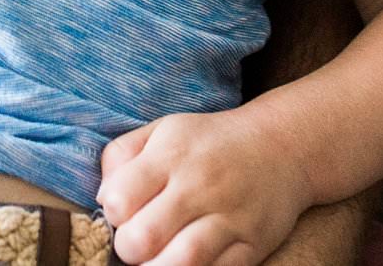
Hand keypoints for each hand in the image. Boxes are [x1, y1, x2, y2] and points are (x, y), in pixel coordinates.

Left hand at [97, 108, 313, 265]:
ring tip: (157, 260)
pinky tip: (186, 263)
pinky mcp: (253, 244)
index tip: (123, 213)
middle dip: (129, 249)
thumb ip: (122, 156)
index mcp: (171, 153)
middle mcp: (200, 185)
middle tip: (137, 244)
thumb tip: (102, 198)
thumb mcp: (163, 131)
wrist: (280, 147)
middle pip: (143, 237)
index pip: (118, 198)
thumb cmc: (209, 143)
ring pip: (182, 261)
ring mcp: (229, 217)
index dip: (112, 213)